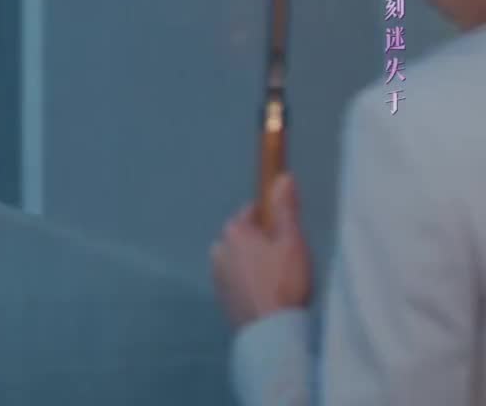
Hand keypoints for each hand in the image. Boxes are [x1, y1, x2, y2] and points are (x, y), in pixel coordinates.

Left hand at [210, 173, 312, 328]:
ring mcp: (217, 274)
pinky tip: (266, 291)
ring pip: (238, 257)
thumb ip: (285, 209)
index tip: (285, 229)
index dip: (271, 217)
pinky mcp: (221, 295)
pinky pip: (236, 278)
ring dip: (253, 261)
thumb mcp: (291, 241)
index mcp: (234, 231)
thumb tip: (282, 177)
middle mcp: (218, 249)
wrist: (270, 330)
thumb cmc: (283, 282)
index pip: (252, 211)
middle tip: (285, 257)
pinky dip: (248, 280)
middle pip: (243, 235)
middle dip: (261, 241)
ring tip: (277, 278)